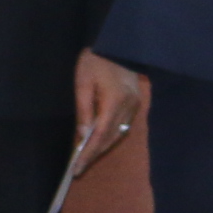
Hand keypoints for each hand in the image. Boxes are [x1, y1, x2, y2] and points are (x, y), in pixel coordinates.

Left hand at [72, 49, 145, 172]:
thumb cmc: (95, 61)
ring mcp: (135, 104)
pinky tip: (100, 140)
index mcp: (114, 101)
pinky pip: (123, 125)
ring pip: (119, 133)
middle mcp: (129, 105)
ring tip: (87, 157)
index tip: (76, 168)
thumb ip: (84, 110)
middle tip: (79, 168)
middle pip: (111, 137)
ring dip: (103, 146)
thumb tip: (83, 135)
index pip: (100, 134)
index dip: (88, 153)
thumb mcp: (83, 84)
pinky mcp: (136, 102)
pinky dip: (111, 135)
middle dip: (95, 153)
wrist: (119, 44)